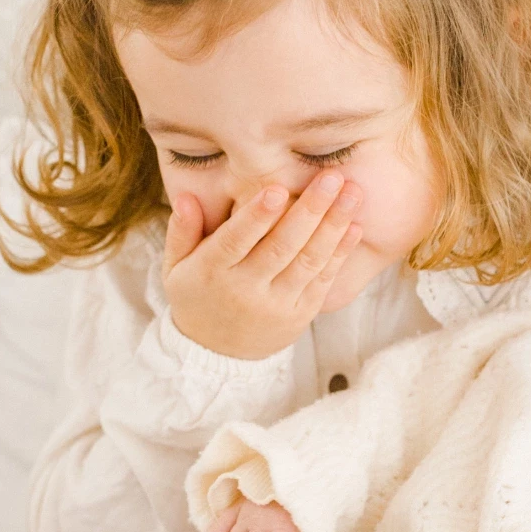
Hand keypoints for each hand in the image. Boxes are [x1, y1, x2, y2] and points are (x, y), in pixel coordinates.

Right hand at [163, 173, 362, 359]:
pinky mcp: (300, 314)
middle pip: (281, 247)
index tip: (277, 188)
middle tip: (331, 178)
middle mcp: (246, 290)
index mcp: (213, 273)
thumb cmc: (198, 296)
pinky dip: (340, 252)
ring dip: (334, 226)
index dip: (256, 217)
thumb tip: (185, 198)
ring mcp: (277, 304)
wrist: (218, 353)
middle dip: (310, 210)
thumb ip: (181, 231)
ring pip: (308, 261)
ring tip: (353, 193)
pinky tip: (354, 225)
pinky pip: (323, 280)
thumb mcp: (176, 268)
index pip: (235, 241)